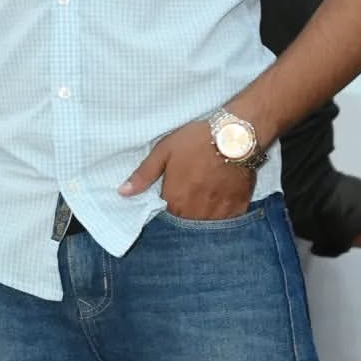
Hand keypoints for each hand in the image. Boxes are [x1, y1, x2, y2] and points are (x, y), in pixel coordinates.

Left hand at [120, 121, 255, 219]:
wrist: (236, 135)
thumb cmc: (197, 140)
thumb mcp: (164, 150)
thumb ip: (143, 174)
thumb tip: (122, 193)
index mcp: (175, 201)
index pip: (165, 218)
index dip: (167, 208)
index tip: (172, 198)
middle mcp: (195, 213)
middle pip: (185, 223)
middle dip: (185, 214)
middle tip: (191, 195)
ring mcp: (218, 213)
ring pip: (206, 225)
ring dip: (203, 217)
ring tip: (206, 199)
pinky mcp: (238, 208)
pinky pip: (228, 222)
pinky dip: (223, 215)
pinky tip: (223, 200)